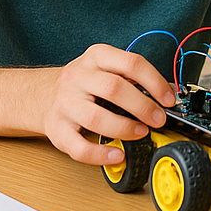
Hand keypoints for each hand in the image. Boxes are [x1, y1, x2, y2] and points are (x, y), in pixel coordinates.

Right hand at [38, 44, 176, 165]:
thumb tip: (165, 94)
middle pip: (115, 89)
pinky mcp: (56, 129)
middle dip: (143, 106)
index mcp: (96, 56)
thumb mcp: (105, 67)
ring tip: (141, 133)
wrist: (41, 94)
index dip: (155, 82)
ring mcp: (64, 103)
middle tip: (158, 119)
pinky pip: (78, 146)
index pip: (131, 63)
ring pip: (97, 118)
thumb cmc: (83, 82)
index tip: (168, 99)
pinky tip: (117, 155)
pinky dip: (101, 154)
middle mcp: (78, 77)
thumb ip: (131, 78)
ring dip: (125, 128)